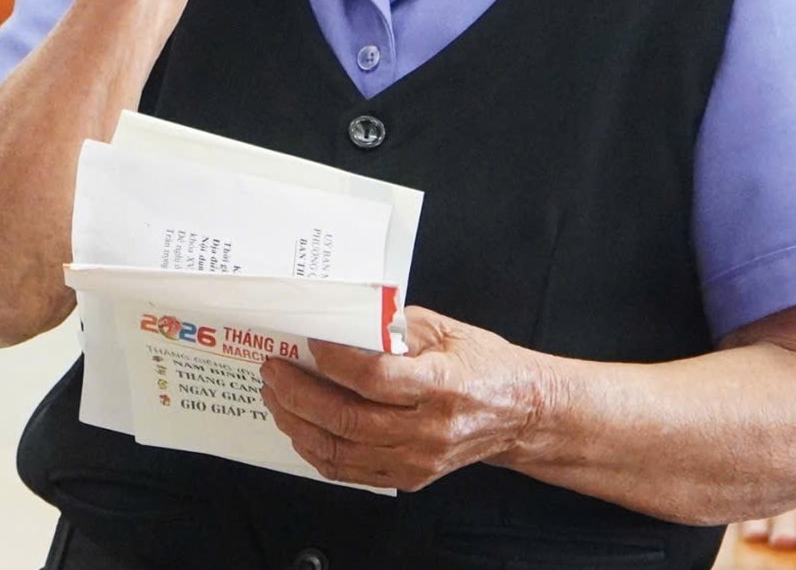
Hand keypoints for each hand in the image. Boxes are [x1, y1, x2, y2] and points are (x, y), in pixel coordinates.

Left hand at [258, 306, 547, 492]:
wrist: (520, 413)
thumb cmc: (485, 366)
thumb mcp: (448, 330)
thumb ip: (397, 325)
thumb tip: (345, 318)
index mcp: (442, 386)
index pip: (375, 378)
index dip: (333, 360)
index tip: (309, 341)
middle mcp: (429, 429)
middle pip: (348, 418)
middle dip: (298, 393)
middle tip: (275, 369)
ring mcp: (417, 460)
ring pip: (341, 451)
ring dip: (298, 423)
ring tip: (277, 397)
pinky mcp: (409, 477)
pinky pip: (349, 472)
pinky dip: (316, 451)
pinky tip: (300, 428)